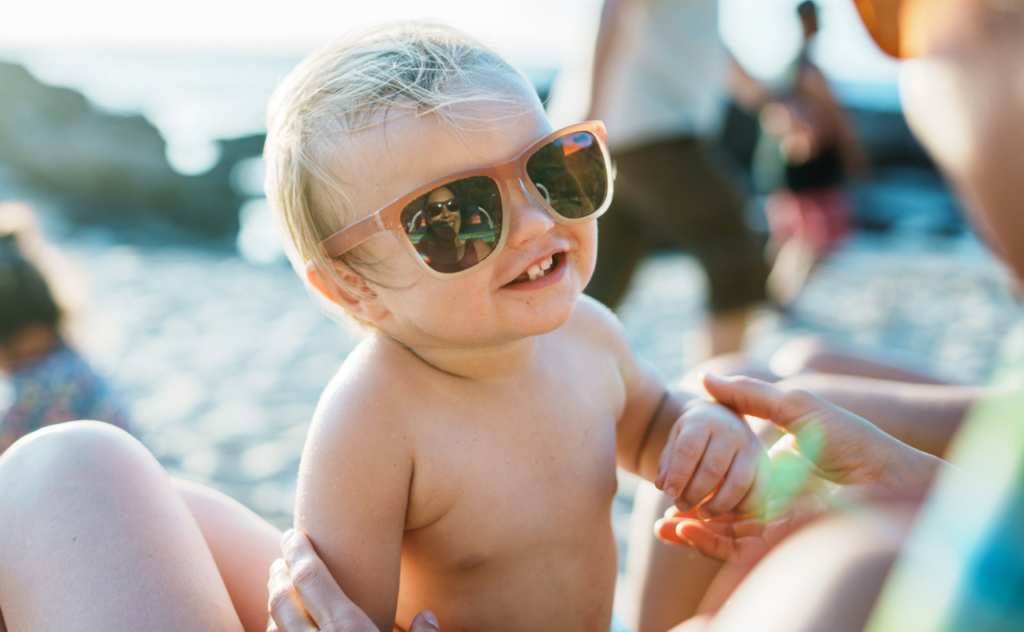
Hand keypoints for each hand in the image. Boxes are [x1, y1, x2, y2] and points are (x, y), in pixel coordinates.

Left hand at [268, 530, 439, 631]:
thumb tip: (427, 616)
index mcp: (348, 630)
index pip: (310, 578)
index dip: (298, 551)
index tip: (292, 535)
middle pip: (283, 598)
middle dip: (280, 574)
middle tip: (283, 559)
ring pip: (274, 625)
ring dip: (274, 603)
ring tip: (279, 587)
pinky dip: (276, 630)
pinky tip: (282, 626)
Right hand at [654, 374, 941, 564]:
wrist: (891, 478)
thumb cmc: (852, 439)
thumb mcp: (796, 406)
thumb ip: (749, 395)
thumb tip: (703, 376)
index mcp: (772, 474)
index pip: (723, 481)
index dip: (694, 478)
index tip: (665, 475)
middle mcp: (773, 503)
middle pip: (719, 512)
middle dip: (685, 512)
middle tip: (657, 509)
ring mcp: (777, 526)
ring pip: (723, 535)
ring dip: (691, 532)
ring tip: (662, 524)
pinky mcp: (784, 546)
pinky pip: (738, 549)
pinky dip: (707, 543)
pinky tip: (684, 529)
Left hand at [655, 398, 769, 516]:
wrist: (723, 416)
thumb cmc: (694, 434)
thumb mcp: (676, 439)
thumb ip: (668, 462)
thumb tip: (662, 485)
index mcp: (703, 422)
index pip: (688, 450)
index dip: (678, 475)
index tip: (669, 493)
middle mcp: (730, 432)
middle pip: (713, 468)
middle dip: (695, 493)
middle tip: (681, 505)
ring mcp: (751, 446)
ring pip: (739, 482)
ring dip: (719, 504)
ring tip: (702, 514)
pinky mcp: (765, 462)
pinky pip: (760, 490)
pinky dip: (744, 506)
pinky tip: (727, 511)